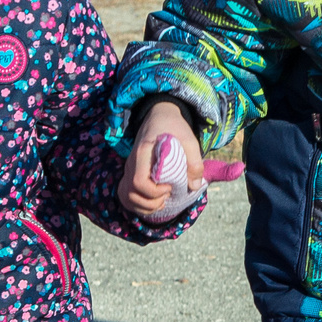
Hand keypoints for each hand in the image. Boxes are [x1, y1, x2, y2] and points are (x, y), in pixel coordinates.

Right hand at [119, 98, 202, 216]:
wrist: (160, 115)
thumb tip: (195, 186)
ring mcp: (129, 168)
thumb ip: (194, 162)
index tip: (170, 186)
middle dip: (151, 201)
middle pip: (130, 192)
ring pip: (126, 196)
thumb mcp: (189, 139)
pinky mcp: (131, 173)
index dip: (154, 191)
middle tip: (168, 194)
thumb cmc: (174, 127)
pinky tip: (154, 201)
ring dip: (144, 205)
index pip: (138, 181)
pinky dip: (139, 204)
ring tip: (162, 201)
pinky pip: (127, 194)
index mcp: (143, 153)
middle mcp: (131, 162)